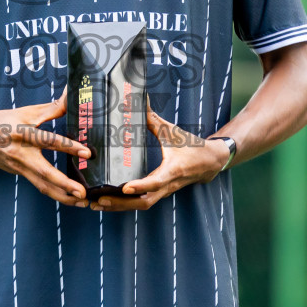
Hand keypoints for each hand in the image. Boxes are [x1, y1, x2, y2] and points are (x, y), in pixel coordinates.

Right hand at [0, 87, 91, 207]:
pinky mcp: (19, 174)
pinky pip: (40, 186)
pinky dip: (56, 193)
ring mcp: (19, 167)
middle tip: (83, 192)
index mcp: (23, 133)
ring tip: (82, 201)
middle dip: (65, 184)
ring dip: (63, 196)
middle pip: (44, 172)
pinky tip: (70, 198)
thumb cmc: (3, 121)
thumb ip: (52, 108)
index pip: (48, 140)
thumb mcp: (26, 112)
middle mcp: (21, 153)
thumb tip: (72, 94)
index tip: (86, 152)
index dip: (68, 146)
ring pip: (42, 186)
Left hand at [89, 107, 230, 211]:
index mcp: (172, 170)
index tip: (125, 187)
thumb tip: (139, 99)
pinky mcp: (159, 193)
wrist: (209, 162)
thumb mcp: (172, 131)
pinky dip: (124, 204)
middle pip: (143, 201)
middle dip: (120, 203)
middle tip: (99, 199)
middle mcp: (167, 185)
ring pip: (141, 205)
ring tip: (96, 203)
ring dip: (119, 206)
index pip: (155, 182)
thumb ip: (153, 119)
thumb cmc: (191, 146)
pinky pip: (141, 202)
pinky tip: (107, 201)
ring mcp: (163, 192)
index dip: (140, 186)